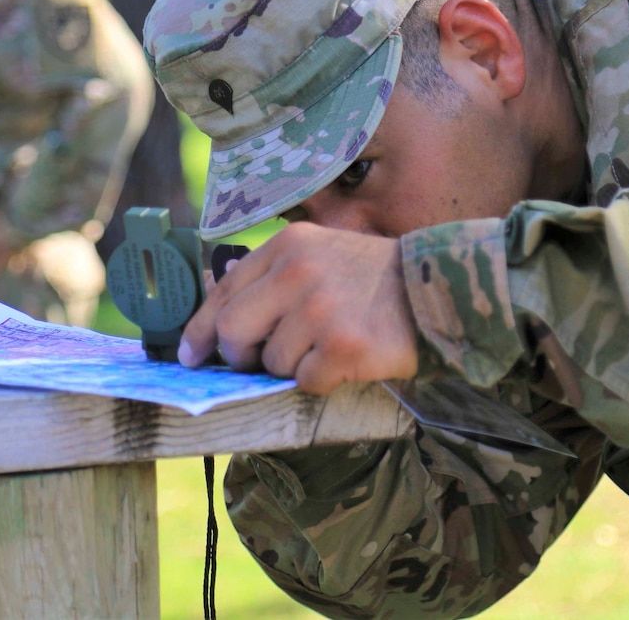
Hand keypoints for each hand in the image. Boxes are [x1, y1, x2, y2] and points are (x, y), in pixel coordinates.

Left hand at [178, 222, 418, 393]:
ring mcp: (321, 311)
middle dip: (241, 356)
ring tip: (328, 345)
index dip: (201, 329)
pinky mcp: (343, 347)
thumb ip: (273, 278)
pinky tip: (346, 360)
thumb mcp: (320, 254)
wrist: (437, 288)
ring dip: (294, 366)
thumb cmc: (373, 278)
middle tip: (261, 362)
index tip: (191, 355)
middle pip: (235, 333)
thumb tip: (219, 322)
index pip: (224, 291)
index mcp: (288, 247)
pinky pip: (306, 382)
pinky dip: (322, 380)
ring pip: (273, 364)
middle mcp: (299, 274)